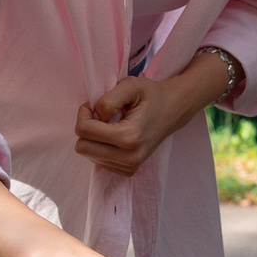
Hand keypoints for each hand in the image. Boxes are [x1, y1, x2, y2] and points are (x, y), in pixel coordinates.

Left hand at [74, 65, 216, 176]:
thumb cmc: (152, 95)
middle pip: (82, 148)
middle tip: (101, 116)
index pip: (83, 131)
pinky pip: (99, 161)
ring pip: (88, 155)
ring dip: (94, 138)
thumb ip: (108, 100)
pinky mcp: (128, 171)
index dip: (84, 113)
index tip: (94, 105)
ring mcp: (129, 167)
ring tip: (112, 125)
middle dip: (86, 128)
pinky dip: (102, 147)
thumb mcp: (130, 85)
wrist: (173, 110)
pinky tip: (115, 137)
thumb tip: (94, 117)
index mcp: (128, 137)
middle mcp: (129, 158)